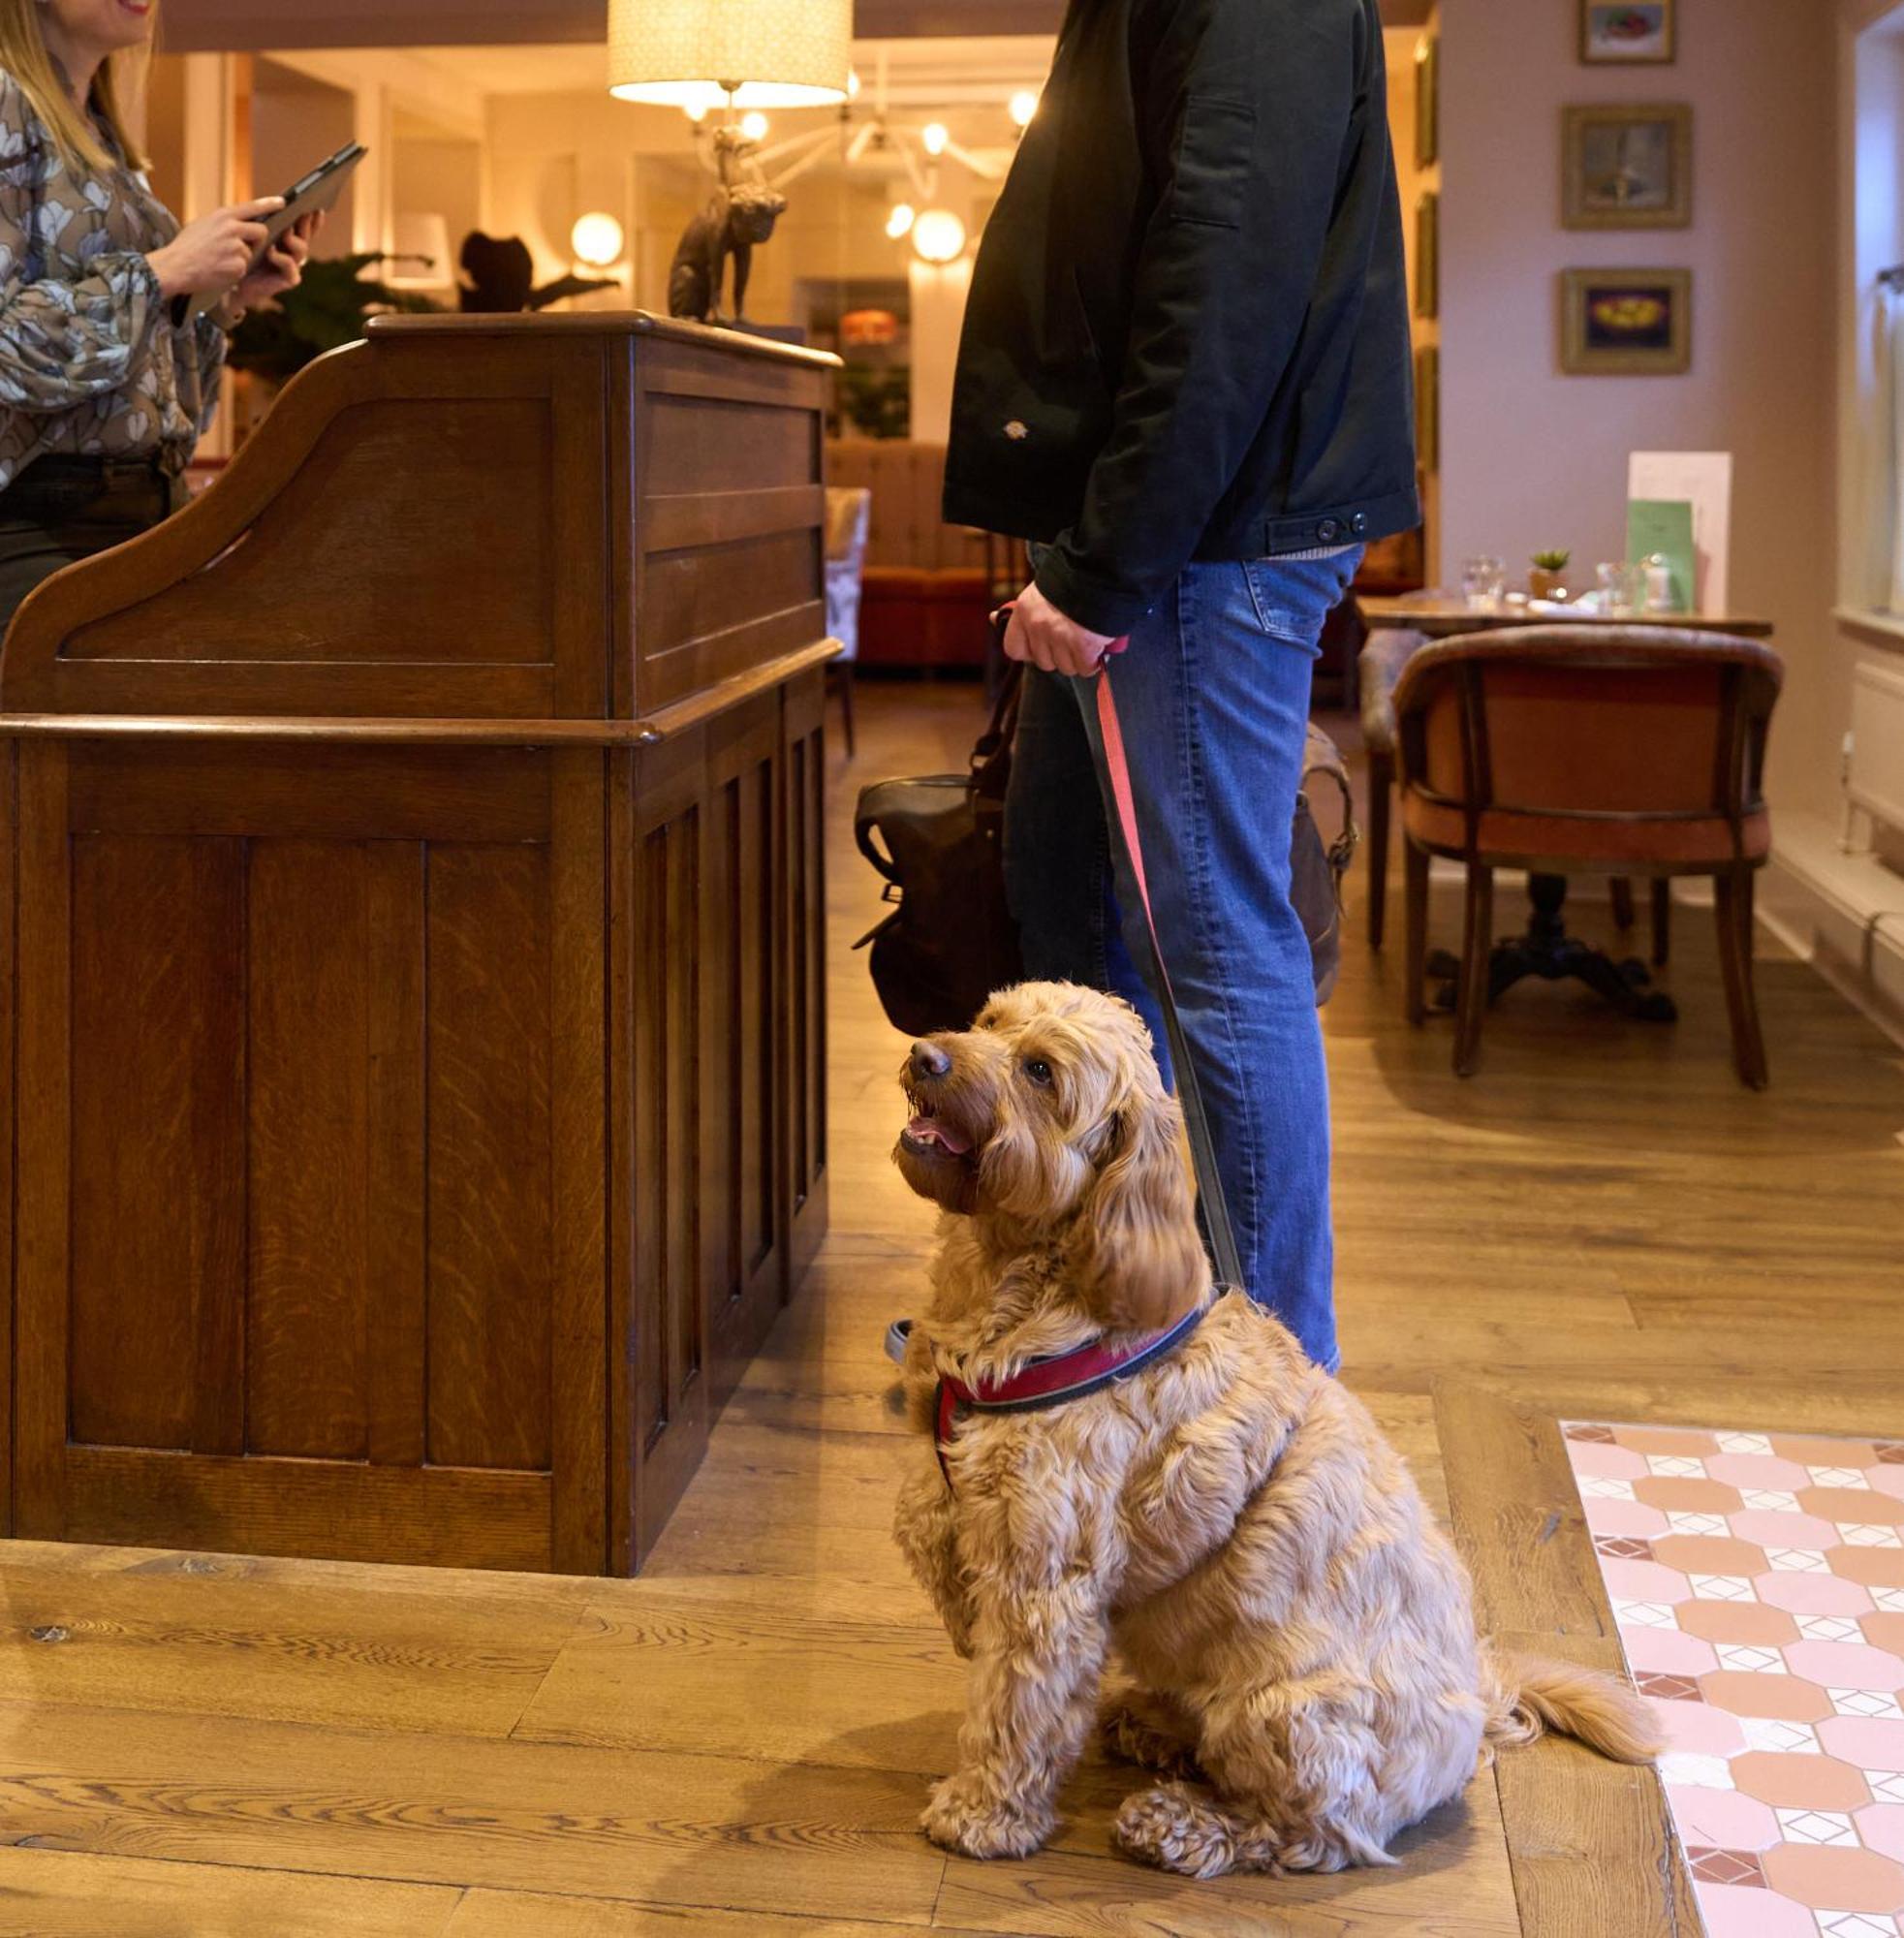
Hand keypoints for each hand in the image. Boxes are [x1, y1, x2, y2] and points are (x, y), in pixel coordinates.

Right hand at [147, 197, 284, 300]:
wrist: (176, 266)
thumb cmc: (187, 246)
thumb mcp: (203, 224)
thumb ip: (223, 222)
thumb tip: (239, 222)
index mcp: (223, 215)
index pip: (252, 207)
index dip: (270, 204)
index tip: (283, 202)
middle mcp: (232, 229)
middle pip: (262, 232)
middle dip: (257, 240)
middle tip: (244, 246)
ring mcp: (236, 247)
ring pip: (252, 252)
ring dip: (242, 258)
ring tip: (220, 259)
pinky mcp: (238, 266)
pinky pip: (245, 267)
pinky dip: (236, 271)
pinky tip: (220, 269)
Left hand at [234, 209, 322, 310]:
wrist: (233, 280)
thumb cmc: (242, 252)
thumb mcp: (252, 232)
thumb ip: (264, 220)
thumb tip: (277, 202)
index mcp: (287, 239)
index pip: (304, 227)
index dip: (312, 218)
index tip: (316, 206)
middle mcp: (293, 252)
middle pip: (306, 236)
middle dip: (306, 224)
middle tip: (304, 212)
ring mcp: (293, 266)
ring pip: (301, 250)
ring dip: (294, 240)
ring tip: (285, 230)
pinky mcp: (289, 280)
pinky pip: (291, 267)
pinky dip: (282, 258)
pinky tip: (271, 251)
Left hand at [1001, 582, 1122, 677]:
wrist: (1102, 570)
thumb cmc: (1072, 582)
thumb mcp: (1039, 593)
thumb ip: (1022, 611)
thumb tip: (992, 618)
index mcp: (1025, 611)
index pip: (1013, 649)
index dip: (1030, 652)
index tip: (1042, 647)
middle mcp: (1038, 625)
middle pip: (1044, 663)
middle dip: (1059, 655)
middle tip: (1072, 639)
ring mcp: (1059, 636)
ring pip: (1066, 667)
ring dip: (1078, 659)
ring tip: (1086, 639)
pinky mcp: (1082, 644)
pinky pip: (1085, 667)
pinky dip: (1093, 661)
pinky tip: (1097, 646)